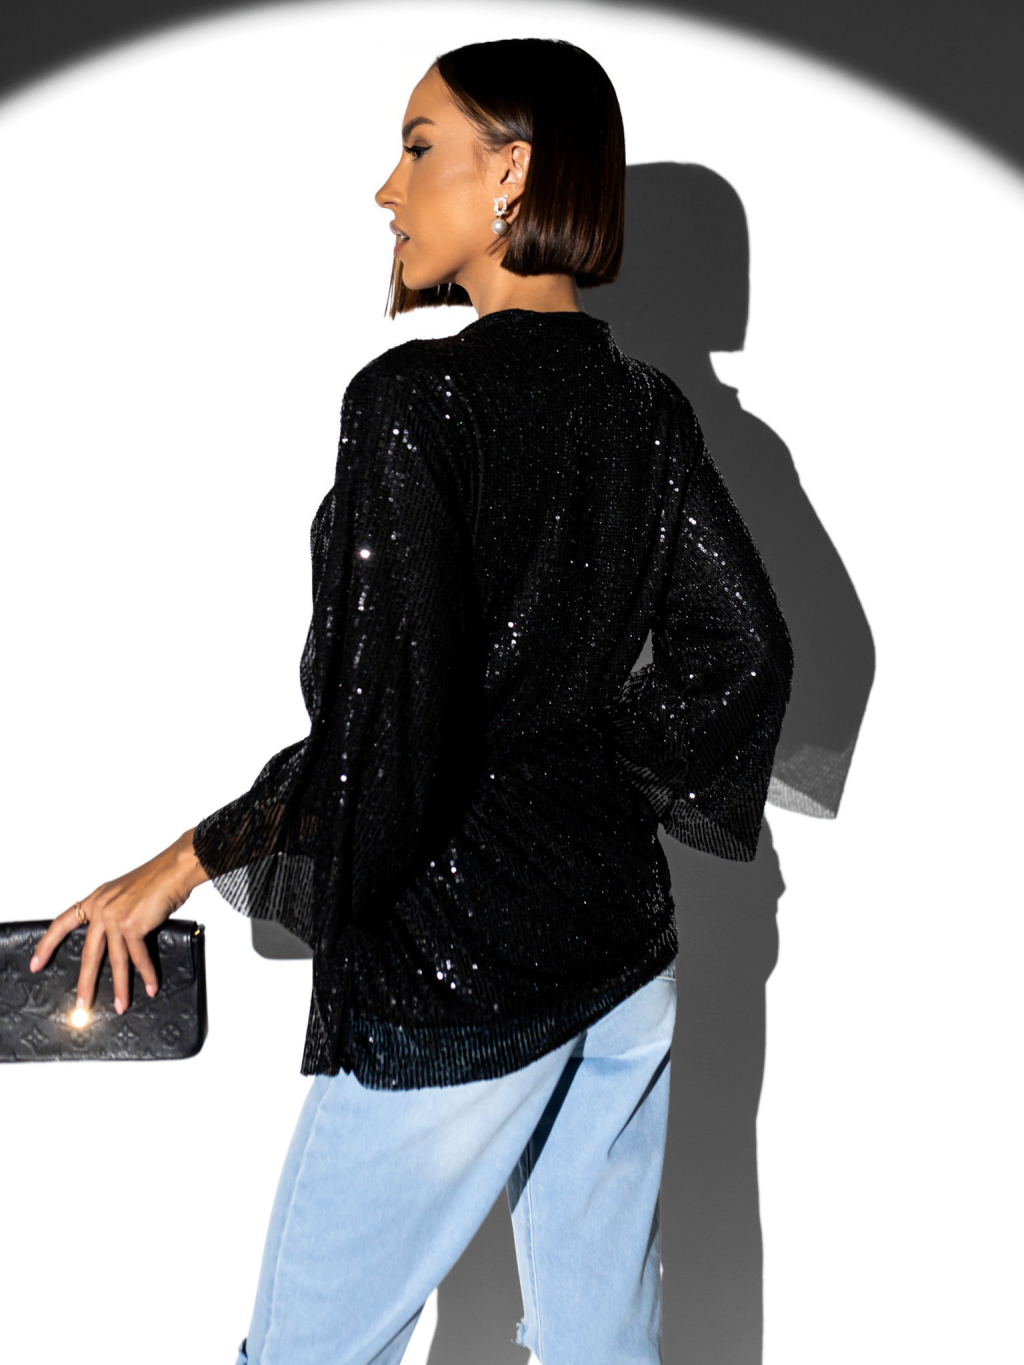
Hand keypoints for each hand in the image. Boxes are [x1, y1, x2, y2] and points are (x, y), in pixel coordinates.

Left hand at [29, 831, 204, 1014]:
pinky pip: (138, 956)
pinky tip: (150, 986)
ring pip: (115, 960)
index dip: (47, 945)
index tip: (36, 963)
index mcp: (95, 900)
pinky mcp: (132, 926)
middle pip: (89, 953)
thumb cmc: (156, 879)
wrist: (174, 869)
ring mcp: (115, 918)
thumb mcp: (124, 894)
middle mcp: (101, 909)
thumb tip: (120, 939)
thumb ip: (115, 913)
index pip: (62, 923)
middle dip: (86, 983)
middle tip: (82, 1005)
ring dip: (120, 987)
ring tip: (121, 1006)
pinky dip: (147, 974)